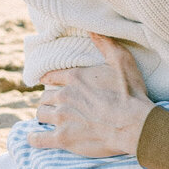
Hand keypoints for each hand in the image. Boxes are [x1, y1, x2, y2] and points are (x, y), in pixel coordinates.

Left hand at [31, 37, 151, 158]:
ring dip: (45, 116)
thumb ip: (106, 44)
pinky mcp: (63, 138)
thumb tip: (92, 29)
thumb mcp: (122, 61)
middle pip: (45, 97)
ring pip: (41, 114)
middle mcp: (64, 96)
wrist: (134, 125)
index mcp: (75, 78)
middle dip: (49, 101)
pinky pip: (38, 139)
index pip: (51, 77)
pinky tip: (34, 138)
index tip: (47, 83)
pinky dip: (34, 138)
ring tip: (50, 120)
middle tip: (57, 106)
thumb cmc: (130, 94)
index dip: (49, 80)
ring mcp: (62, 118)